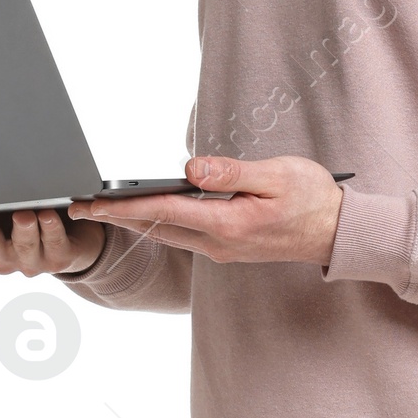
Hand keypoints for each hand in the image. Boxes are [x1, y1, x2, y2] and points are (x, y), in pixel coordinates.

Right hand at [0, 208, 106, 277]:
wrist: (74, 243)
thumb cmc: (28, 221)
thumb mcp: (1, 214)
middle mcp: (5, 257)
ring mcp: (31, 261)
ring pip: (24, 245)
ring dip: (22, 230)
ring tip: (21, 215)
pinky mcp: (59, 258)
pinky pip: (54, 242)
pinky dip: (51, 229)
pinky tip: (48, 216)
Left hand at [70, 157, 343, 264]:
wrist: (338, 233)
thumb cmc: (313, 199)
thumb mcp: (276, 175)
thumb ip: (231, 172)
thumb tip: (191, 168)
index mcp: (227, 223)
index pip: (162, 211)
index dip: (121, 206)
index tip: (90, 203)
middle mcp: (219, 242)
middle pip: (156, 227)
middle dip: (116, 217)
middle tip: (78, 206)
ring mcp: (222, 249)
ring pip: (168, 234)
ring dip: (135, 222)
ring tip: (103, 207)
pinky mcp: (227, 247)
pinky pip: (184, 236)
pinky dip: (159, 224)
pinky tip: (147, 212)